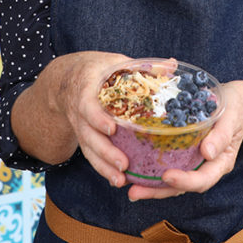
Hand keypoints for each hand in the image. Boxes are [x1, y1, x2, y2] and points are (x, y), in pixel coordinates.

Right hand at [51, 51, 134, 187]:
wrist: (70, 79)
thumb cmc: (98, 69)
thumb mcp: (115, 62)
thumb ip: (142, 67)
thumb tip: (172, 65)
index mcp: (86, 90)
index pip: (88, 106)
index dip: (98, 118)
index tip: (112, 129)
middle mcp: (80, 112)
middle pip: (89, 135)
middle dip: (105, 152)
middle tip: (123, 164)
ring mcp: (81, 127)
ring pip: (89, 150)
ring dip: (104, 166)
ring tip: (121, 180)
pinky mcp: (85, 138)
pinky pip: (92, 156)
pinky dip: (103, 169)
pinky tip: (118, 181)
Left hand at [125, 79, 242, 200]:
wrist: (234, 100)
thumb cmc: (234, 107)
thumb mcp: (231, 117)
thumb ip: (222, 135)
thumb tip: (207, 153)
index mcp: (221, 162)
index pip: (203, 179)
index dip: (185, 182)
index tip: (167, 177)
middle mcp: (206, 167)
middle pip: (182, 187)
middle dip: (158, 191)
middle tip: (134, 191)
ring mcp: (194, 162)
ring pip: (172, 181)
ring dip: (151, 186)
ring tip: (129, 186)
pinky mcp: (183, 154)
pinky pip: (168, 165)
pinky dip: (151, 170)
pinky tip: (134, 168)